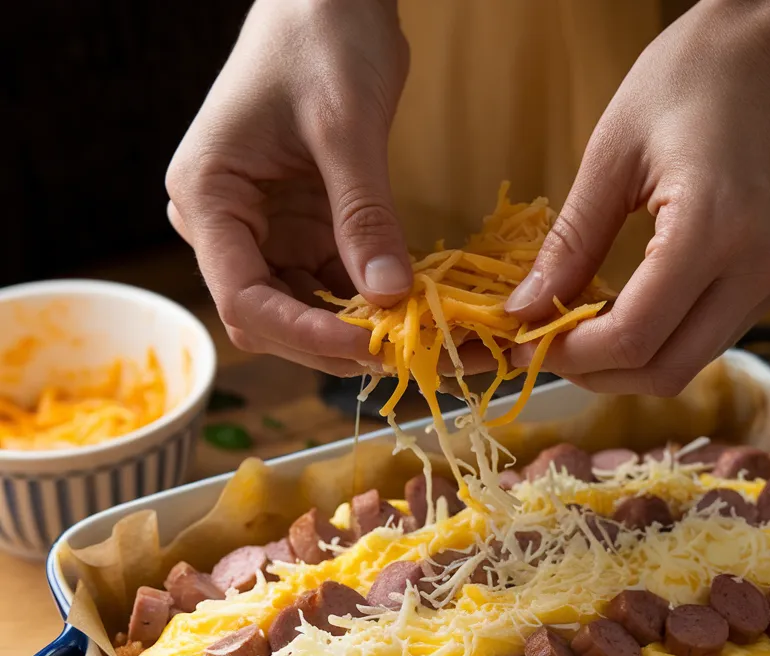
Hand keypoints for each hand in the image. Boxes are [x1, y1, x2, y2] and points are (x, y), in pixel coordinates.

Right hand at [166, 0, 409, 376]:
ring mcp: (262, 231)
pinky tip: (409, 313)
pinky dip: (366, 304)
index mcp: (206, 197)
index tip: (367, 348)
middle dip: (331, 343)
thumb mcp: (346, 128)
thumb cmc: (320, 36)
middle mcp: (223, 225)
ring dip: (353, 331)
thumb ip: (364, 215)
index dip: (304, 334)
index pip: (243, 297)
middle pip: (268, 318)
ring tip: (413, 340)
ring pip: (300, 311)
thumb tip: (391, 297)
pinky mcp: (299, 230)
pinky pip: (328, 285)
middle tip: (401, 355)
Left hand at [505, 0, 769, 395]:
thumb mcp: (615, 150)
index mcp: (713, 231)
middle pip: (662, 372)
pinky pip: (709, 338)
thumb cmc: (704, 72)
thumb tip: (523, 308)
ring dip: (626, 363)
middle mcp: (757, 272)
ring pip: (687, 365)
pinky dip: (660, 341)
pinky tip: (625, 312)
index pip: (633, 338)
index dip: (568, 354)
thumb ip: (571, 242)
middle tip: (544, 345)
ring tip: (578, 328)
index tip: (521, 344)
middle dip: (593, 373)